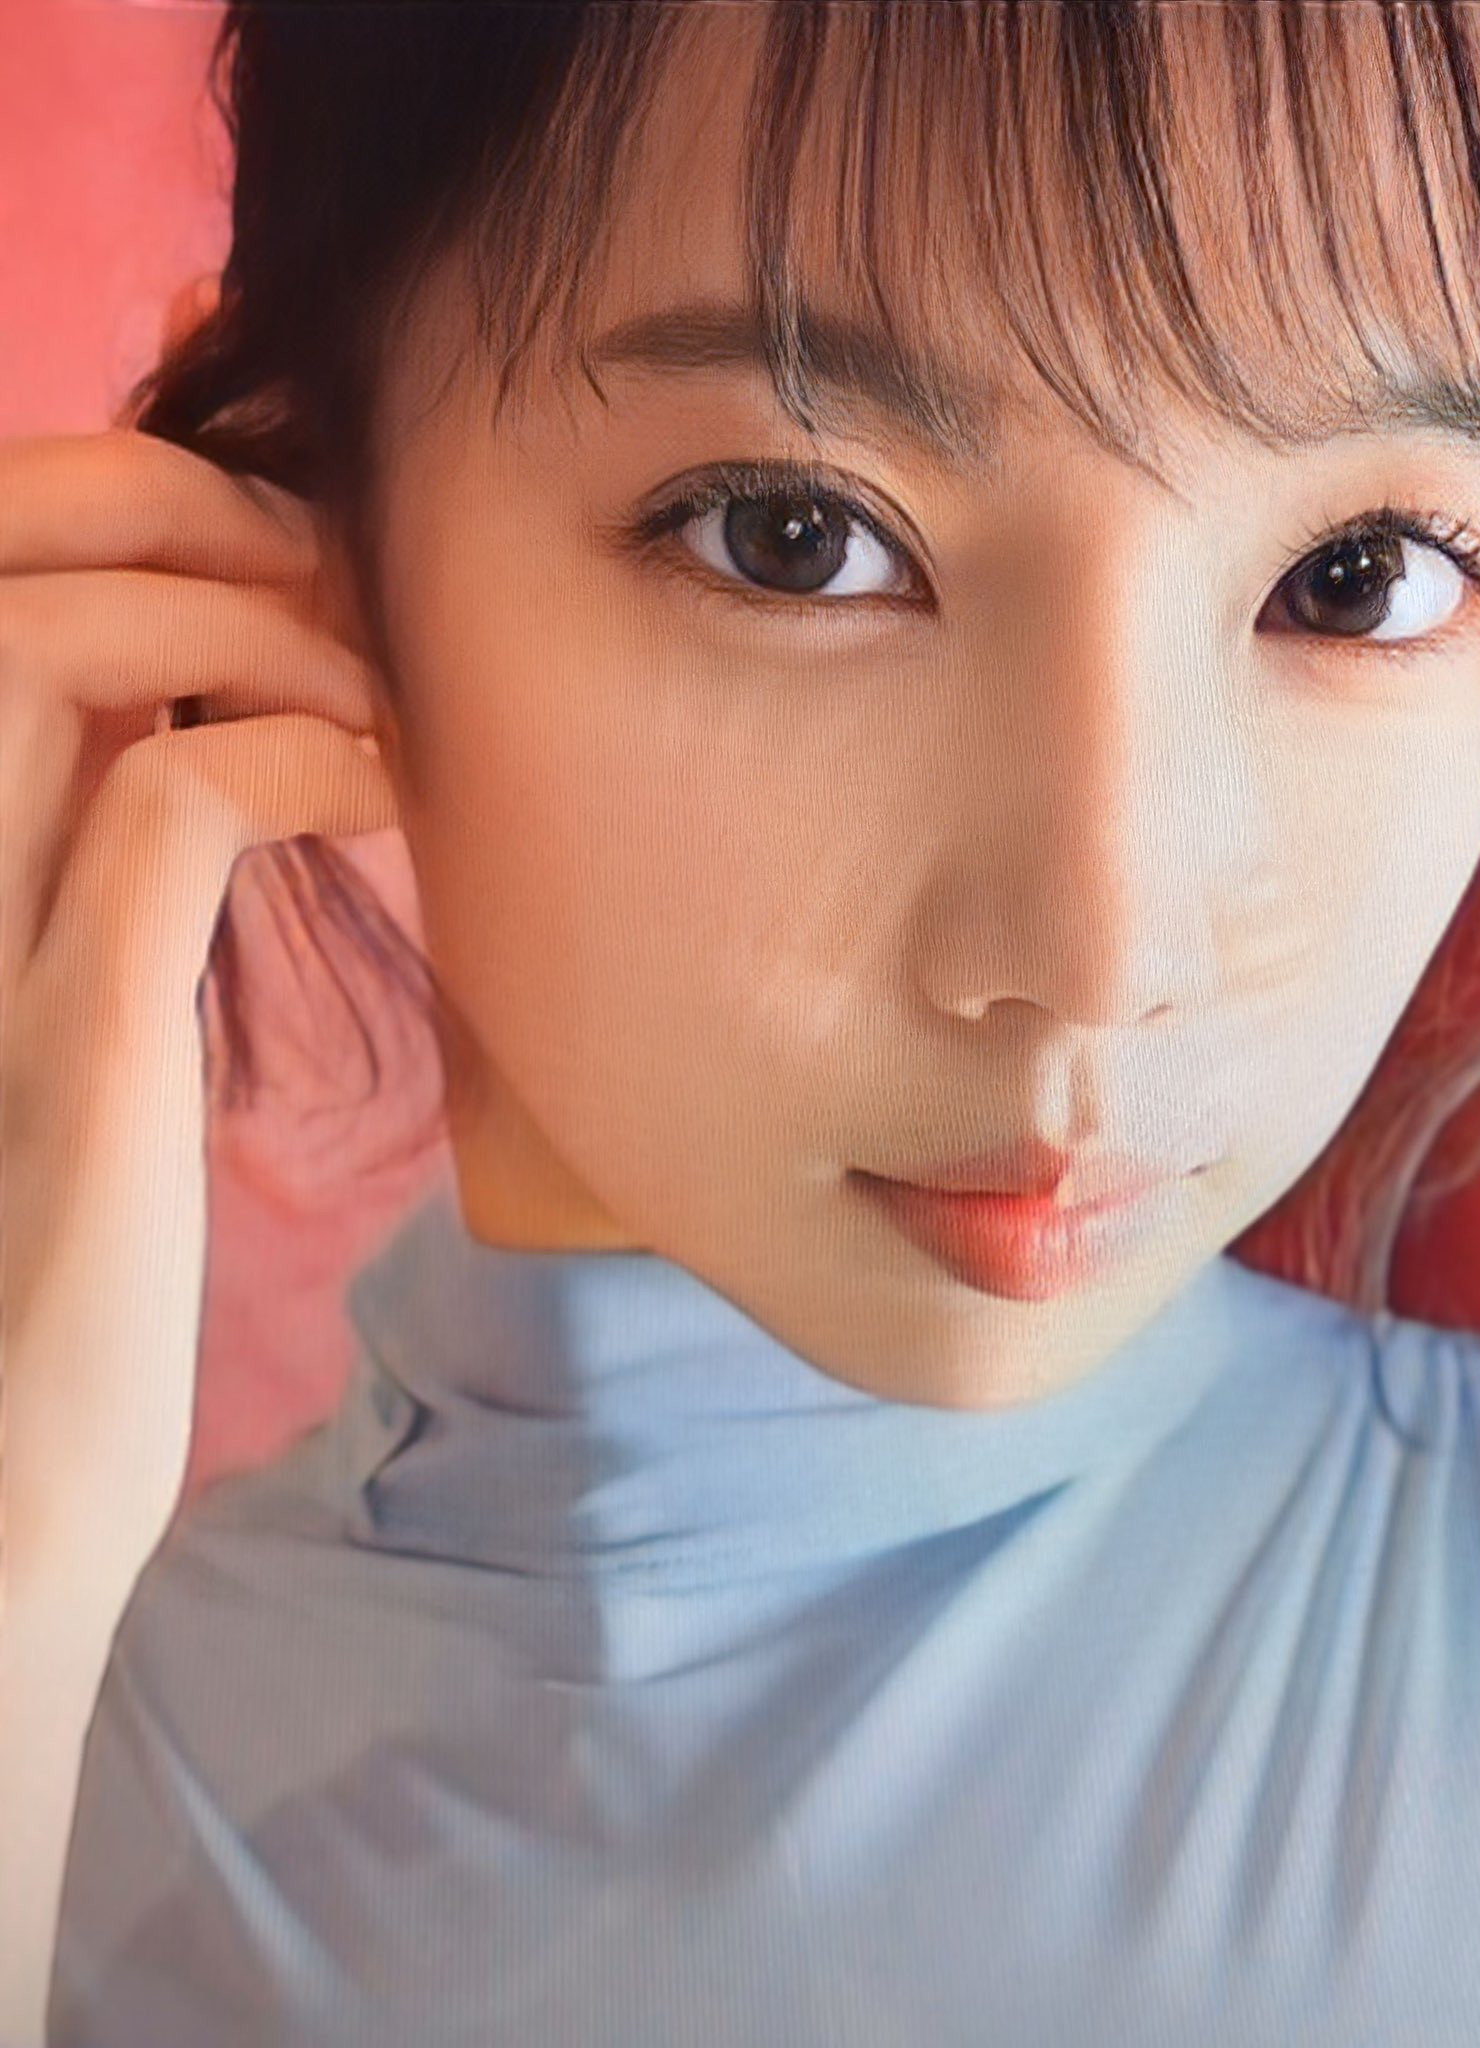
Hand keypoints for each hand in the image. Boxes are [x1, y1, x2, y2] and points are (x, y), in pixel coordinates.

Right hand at [0, 427, 395, 1593]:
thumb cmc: (50, 1253)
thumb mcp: (62, 1003)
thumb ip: (92, 855)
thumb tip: (207, 722)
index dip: (122, 504)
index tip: (282, 559)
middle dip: (168, 497)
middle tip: (325, 566)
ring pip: (46, 643)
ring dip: (242, 611)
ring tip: (363, 678)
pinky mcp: (64, 1036)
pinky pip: (175, 809)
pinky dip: (298, 756)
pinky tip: (376, 788)